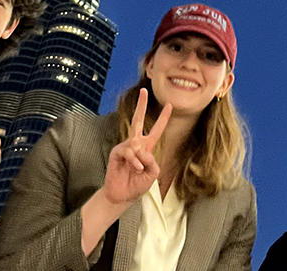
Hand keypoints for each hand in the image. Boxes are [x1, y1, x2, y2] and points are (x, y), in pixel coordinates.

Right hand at [103, 88, 172, 205]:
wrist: (123, 195)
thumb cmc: (138, 184)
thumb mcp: (153, 174)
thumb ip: (152, 161)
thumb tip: (141, 149)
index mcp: (147, 147)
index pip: (156, 129)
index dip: (163, 118)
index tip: (170, 105)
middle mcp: (136, 144)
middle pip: (138, 120)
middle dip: (141, 105)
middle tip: (144, 90)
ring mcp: (125, 147)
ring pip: (136, 143)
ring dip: (140, 159)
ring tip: (138, 170)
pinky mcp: (117, 152)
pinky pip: (129, 151)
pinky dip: (134, 161)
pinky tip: (135, 168)